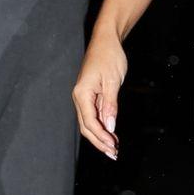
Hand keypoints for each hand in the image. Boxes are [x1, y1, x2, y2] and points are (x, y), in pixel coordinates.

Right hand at [73, 28, 125, 158]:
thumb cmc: (109, 57)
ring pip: (89, 123)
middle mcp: (79, 97)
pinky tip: (111, 134)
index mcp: (81, 94)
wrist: (106, 40)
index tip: (113, 146)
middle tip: (113, 154)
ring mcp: (84, 97)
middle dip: (99, 142)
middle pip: (86, 127)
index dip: (101, 137)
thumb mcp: (113, 81)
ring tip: (113, 148)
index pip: (89, 123)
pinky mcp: (91, 95)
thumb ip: (110, 105)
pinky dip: (102, 126)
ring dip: (101, 136)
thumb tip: (109, 126)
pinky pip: (94, 115)